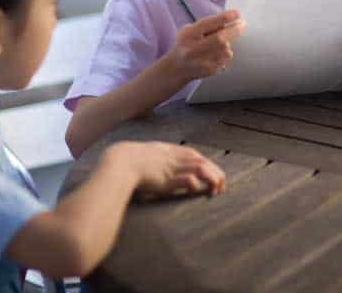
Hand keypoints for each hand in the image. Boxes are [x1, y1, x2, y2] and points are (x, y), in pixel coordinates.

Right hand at [108, 141, 225, 197]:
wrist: (120, 162)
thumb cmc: (130, 161)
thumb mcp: (148, 155)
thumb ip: (159, 159)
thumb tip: (163, 169)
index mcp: (171, 150)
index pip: (196, 155)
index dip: (208, 165)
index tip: (214, 175)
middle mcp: (174, 157)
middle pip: (203, 161)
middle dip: (216, 173)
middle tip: (221, 186)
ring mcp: (172, 167)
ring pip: (201, 168)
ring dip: (212, 179)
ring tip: (216, 190)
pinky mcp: (167, 179)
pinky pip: (188, 179)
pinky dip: (196, 184)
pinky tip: (198, 190)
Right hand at [167, 10, 245, 83]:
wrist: (177, 67)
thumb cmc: (188, 43)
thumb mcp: (191, 29)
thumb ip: (208, 25)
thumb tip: (231, 21)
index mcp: (188, 35)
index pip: (207, 24)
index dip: (224, 18)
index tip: (237, 13)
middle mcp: (193, 49)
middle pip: (220, 39)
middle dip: (234, 30)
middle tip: (243, 23)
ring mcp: (201, 62)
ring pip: (226, 50)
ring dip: (228, 45)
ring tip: (219, 44)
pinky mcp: (208, 71)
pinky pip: (226, 60)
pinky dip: (225, 55)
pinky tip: (216, 55)